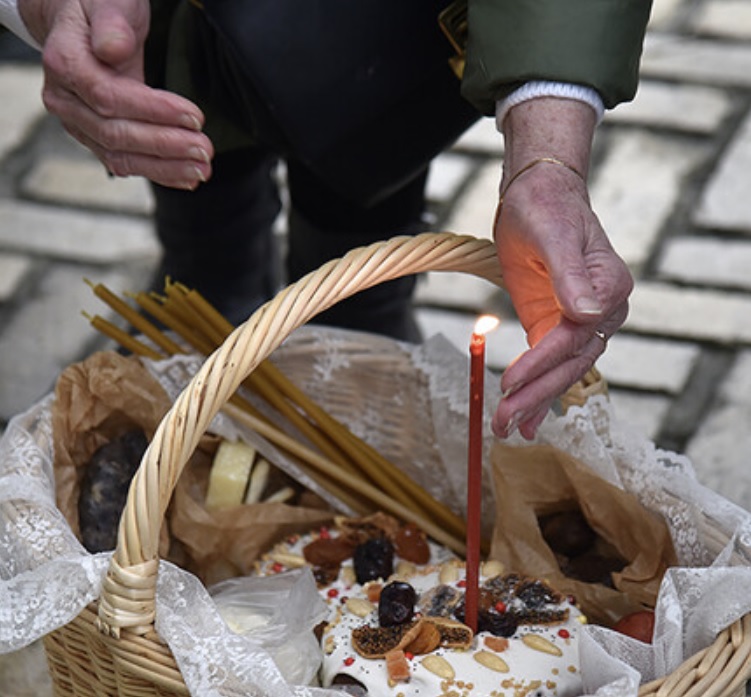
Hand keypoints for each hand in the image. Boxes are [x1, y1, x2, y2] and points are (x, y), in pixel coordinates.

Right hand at [19, 0, 213, 187]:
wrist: (82, 23)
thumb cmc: (99, 8)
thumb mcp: (109, 1)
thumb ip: (112, 22)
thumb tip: (112, 49)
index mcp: (65, 62)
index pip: (109, 97)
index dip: (154, 110)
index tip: (194, 116)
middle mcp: (66, 99)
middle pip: (116, 133)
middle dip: (166, 144)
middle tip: (205, 148)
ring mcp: (79, 122)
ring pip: (120, 155)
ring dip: (166, 167)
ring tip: (202, 168)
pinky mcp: (96, 138)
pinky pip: (125, 162)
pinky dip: (158, 171)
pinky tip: (186, 176)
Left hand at [492, 98, 632, 439]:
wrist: (537, 195)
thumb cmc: (546, 207)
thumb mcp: (553, 234)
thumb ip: (570, 274)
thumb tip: (590, 314)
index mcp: (608, 288)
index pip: (575, 336)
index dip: (542, 361)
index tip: (510, 381)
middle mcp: (602, 310)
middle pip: (570, 363)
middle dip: (536, 394)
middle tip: (504, 422)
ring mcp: (580, 321)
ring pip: (561, 371)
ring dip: (535, 402)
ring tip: (508, 430)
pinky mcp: (556, 324)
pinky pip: (550, 364)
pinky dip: (538, 391)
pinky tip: (525, 419)